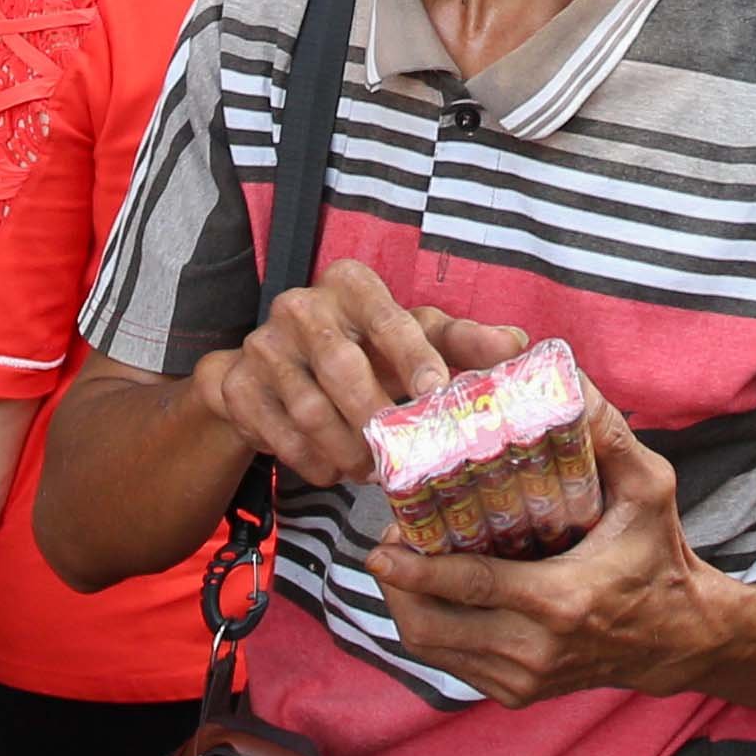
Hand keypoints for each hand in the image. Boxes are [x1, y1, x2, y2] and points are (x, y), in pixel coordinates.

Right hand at [195, 260, 530, 489]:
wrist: (277, 369)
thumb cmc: (367, 349)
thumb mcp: (417, 337)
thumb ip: (465, 342)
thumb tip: (519, 345)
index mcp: (351, 284)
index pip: (391, 319)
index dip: (415, 357)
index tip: (436, 393)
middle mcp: (301, 304)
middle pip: (343, 367)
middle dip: (376, 417)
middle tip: (402, 456)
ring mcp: (263, 343)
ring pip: (310, 408)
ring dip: (346, 449)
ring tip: (372, 471)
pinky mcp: (237, 384)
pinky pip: (277, 434)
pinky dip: (310, 461)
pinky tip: (333, 471)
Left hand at [367, 400, 732, 704]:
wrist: (679, 639)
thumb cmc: (660, 558)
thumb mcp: (650, 491)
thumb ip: (612, 438)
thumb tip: (571, 381)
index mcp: (561, 600)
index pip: (469, 587)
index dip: (415, 570)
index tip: (381, 546)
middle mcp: (534, 649)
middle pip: (431, 626)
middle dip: (396, 586)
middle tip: (390, 544)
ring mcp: (522, 679)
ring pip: (431, 650)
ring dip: (406, 606)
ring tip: (404, 564)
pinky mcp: (517, 693)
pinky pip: (451, 663)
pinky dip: (431, 628)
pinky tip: (433, 593)